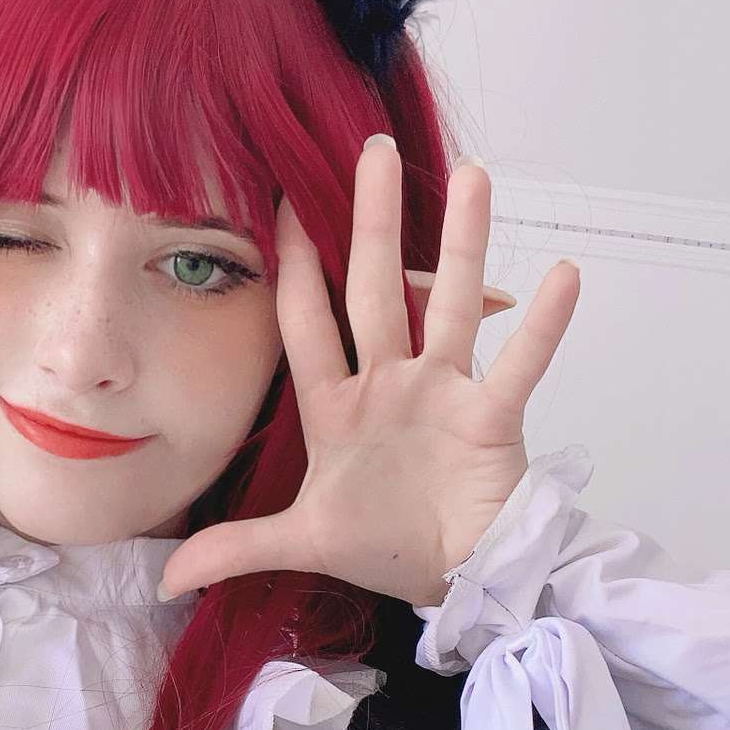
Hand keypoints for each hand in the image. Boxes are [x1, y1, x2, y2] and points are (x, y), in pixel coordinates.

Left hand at [157, 137, 580, 608]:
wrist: (456, 581)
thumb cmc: (384, 546)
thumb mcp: (302, 541)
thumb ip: (236, 546)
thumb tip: (166, 580)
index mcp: (336, 404)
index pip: (307, 321)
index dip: (294, 266)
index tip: (281, 202)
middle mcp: (389, 382)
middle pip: (377, 289)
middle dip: (372, 222)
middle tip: (370, 149)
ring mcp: (443, 393)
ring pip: (453, 304)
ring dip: (464, 243)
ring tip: (471, 174)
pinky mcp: (492, 417)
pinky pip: (520, 365)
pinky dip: (543, 325)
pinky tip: (564, 274)